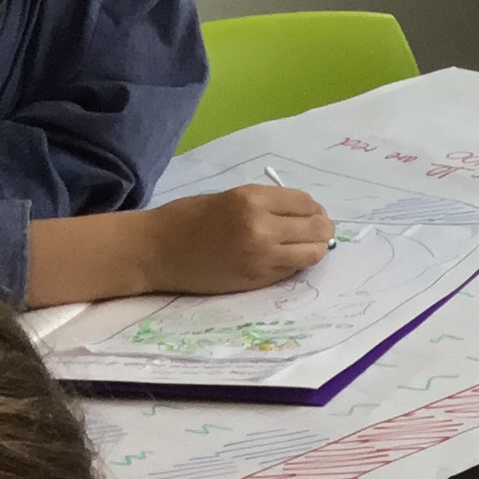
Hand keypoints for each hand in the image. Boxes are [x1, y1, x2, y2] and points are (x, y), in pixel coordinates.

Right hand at [138, 186, 330, 292]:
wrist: (156, 250)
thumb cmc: (188, 219)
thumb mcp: (228, 198)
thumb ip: (266, 205)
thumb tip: (305, 214)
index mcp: (251, 199)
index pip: (306, 203)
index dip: (314, 209)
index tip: (312, 213)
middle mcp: (261, 227)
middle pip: (317, 229)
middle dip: (322, 229)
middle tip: (316, 231)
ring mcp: (261, 257)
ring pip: (312, 253)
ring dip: (315, 248)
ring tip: (305, 246)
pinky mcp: (257, 280)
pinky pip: (293, 270)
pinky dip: (297, 263)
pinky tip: (286, 258)